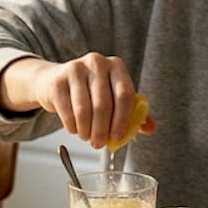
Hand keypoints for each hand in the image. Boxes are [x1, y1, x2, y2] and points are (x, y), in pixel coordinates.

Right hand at [0, 54, 154, 148]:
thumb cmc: (91, 92)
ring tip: (87, 137)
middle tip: (100, 144)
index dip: (123, 120)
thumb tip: (151, 128)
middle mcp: (97, 63)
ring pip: (84, 110)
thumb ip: (134, 112)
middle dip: (102, 131)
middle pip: (104, 104)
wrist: (56, 81)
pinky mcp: (57, 80)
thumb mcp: (114, 97)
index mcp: (116, 66)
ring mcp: (75, 69)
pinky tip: (74, 129)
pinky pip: (67, 111)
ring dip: (86, 131)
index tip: (118, 137)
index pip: (125, 95)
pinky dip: (72, 126)